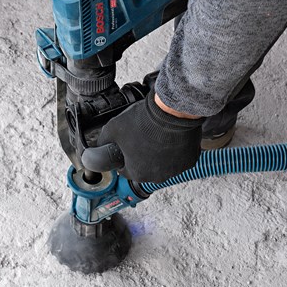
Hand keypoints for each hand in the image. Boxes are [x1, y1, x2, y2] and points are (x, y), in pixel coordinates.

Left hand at [81, 95, 203, 182]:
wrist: (172, 110)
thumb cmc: (144, 121)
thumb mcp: (113, 128)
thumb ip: (104, 141)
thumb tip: (97, 145)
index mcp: (137, 173)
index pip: (125, 168)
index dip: (125, 154)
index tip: (128, 144)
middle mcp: (157, 177)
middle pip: (145, 167)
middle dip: (143, 155)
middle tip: (143, 136)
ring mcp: (175, 170)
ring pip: (164, 164)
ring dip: (160, 153)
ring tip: (158, 135)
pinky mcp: (189, 160)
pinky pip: (179, 158)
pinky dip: (175, 150)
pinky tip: (171, 136)